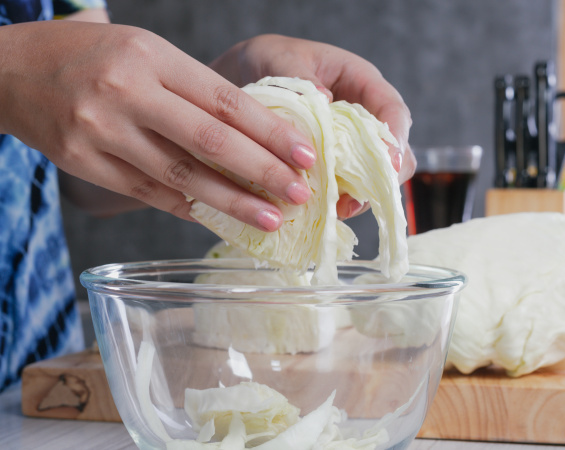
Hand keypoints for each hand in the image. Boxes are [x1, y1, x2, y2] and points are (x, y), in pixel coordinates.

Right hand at [0, 21, 318, 230]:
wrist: (12, 69)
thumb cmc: (97, 58)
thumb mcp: (148, 52)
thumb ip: (196, 90)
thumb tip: (258, 137)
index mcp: (151, 57)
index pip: (224, 101)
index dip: (270, 132)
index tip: (305, 155)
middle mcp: (126, 92)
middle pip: (208, 141)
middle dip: (261, 172)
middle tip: (299, 193)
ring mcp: (101, 131)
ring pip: (180, 176)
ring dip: (232, 202)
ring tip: (270, 219)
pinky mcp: (83, 163)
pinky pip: (148, 193)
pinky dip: (189, 208)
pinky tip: (220, 219)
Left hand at [209, 34, 415, 218]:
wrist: (243, 76)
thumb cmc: (268, 60)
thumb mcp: (281, 60)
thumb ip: (300, 77)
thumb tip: (323, 99)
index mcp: (361, 82)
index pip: (393, 110)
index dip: (396, 137)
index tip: (390, 161)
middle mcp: (364, 116)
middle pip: (394, 151)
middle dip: (382, 177)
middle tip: (362, 195)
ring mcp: (350, 143)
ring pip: (372, 175)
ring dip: (360, 195)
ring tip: (338, 209)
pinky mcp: (332, 164)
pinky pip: (345, 187)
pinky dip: (337, 200)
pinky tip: (322, 210)